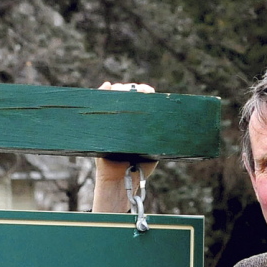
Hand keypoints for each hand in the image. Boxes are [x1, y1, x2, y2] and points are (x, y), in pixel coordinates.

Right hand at [92, 82, 158, 211]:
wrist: (120, 180)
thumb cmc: (138, 167)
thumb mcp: (152, 149)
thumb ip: (157, 136)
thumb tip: (167, 120)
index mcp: (139, 124)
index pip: (143, 101)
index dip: (145, 92)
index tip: (148, 92)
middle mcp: (126, 120)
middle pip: (128, 95)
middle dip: (133, 89)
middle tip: (138, 91)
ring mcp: (112, 121)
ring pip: (114, 97)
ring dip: (118, 89)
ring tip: (121, 89)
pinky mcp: (99, 125)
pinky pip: (99, 106)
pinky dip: (102, 93)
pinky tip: (107, 86)